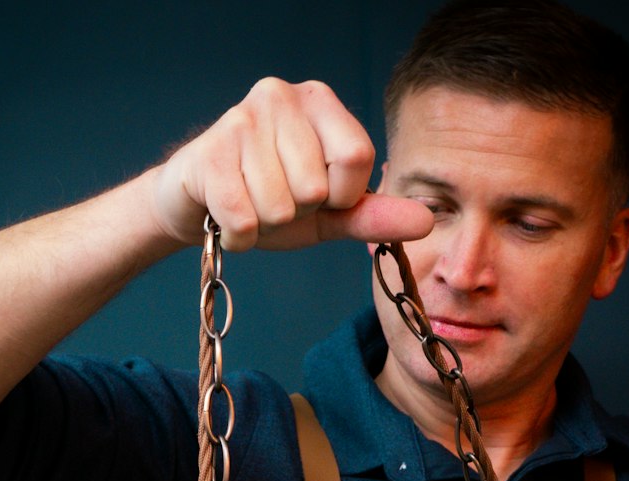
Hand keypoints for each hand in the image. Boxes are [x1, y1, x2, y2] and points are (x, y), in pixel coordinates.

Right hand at [150, 77, 433, 251]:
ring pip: (279, 207)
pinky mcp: (208, 154)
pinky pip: (243, 219)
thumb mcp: (328, 211)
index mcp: (320, 102)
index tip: (318, 196)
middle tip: (275, 200)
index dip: (340, 196)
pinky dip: (238, 236)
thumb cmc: (269, 200)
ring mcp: (241, 120)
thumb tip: (429, 219)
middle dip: (297, 213)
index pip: (356, 159)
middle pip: (315, 188)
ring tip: (250, 204)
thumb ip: (373, 213)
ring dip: (265, 226)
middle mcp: (282, 96)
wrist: (199, 205)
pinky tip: (227, 217)